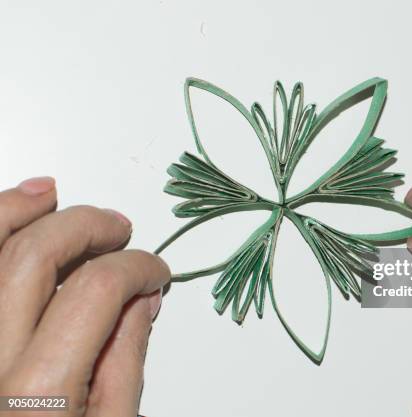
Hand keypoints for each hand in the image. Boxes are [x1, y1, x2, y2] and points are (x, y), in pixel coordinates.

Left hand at [0, 177, 170, 415]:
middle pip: (31, 259)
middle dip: (86, 229)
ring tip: (51, 195)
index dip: (136, 268)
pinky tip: (7, 217)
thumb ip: (124, 362)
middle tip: (117, 229)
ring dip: (18, 212)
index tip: (154, 271)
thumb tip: (142, 299)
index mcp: (34, 403)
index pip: (93, 293)